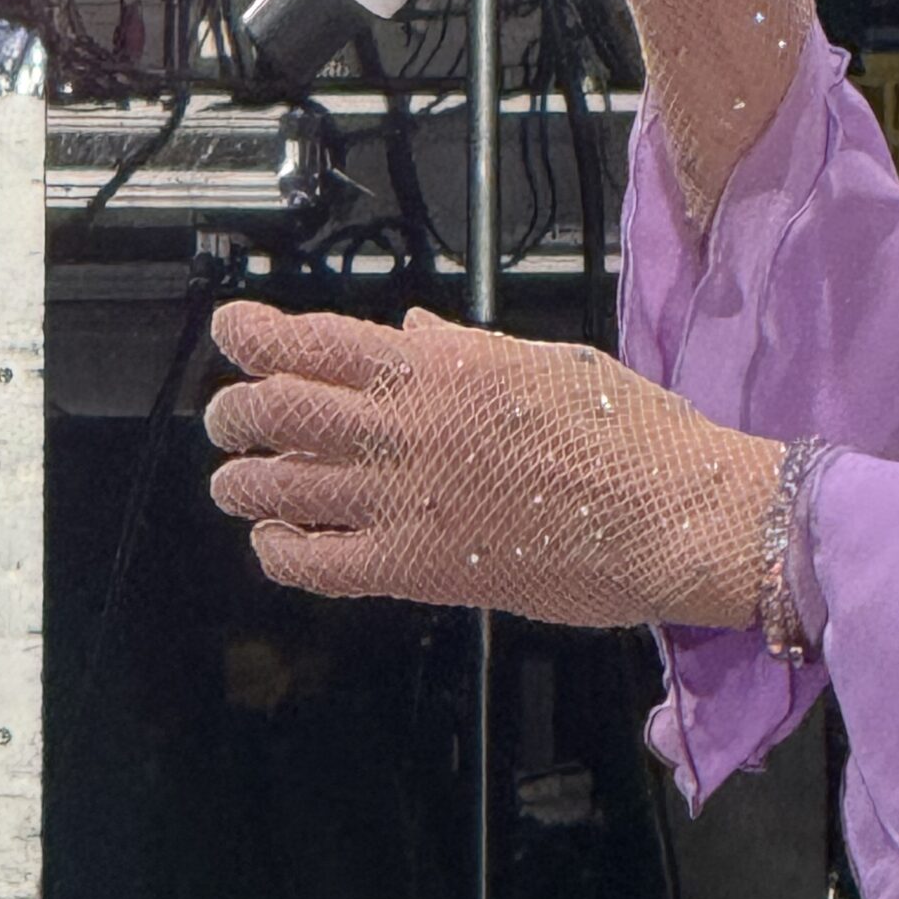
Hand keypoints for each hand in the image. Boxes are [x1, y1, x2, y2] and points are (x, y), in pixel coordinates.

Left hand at [205, 300, 780, 629]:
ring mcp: (403, 499)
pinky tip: (276, 540)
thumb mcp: (550, 362)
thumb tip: (416, 331)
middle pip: (280, 410)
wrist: (669, 514)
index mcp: (441, 366)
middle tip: (229, 416)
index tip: (234, 331)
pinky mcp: (414, 567)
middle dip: (238, 411)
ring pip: (280, 484)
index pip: (317, 343)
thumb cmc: (631, 432)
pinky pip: (316, 562)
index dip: (258, 336)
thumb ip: (468, 349)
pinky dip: (280, 549)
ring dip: (244, 479)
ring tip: (236, 479)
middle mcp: (407, 426)